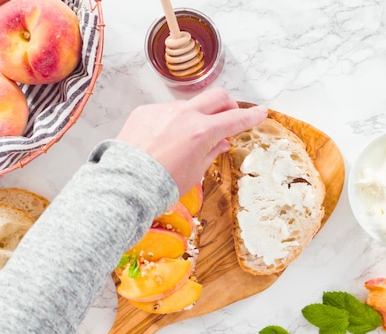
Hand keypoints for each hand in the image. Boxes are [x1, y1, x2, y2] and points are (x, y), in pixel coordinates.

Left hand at [116, 87, 266, 195]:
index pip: (235, 119)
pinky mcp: (145, 111)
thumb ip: (211, 152)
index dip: (251, 116)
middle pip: (217, 96)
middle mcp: (184, 115)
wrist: (125, 185)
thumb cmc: (162, 185)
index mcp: (202, 132)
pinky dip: (172, 122)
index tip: (261, 112)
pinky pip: (166, 111)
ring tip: (187, 139)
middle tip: (228, 117)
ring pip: (190, 105)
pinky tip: (163, 141)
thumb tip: (222, 142)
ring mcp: (163, 110)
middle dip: (228, 104)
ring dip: (197, 116)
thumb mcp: (195, 172)